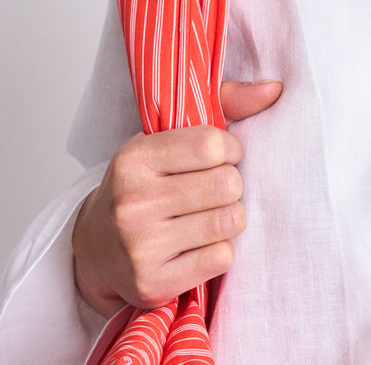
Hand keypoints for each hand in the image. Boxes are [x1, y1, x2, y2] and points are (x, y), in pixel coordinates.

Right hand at [72, 79, 282, 316]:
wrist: (95, 247)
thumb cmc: (145, 182)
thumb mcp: (168, 135)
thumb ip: (225, 103)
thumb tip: (276, 88)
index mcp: (134, 157)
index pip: (213, 145)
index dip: (231, 150)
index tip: (222, 156)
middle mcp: (132, 201)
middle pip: (226, 185)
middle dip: (231, 185)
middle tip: (213, 190)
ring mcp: (140, 247)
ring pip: (229, 222)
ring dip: (229, 217)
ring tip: (207, 214)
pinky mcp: (152, 283)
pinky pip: (221, 258)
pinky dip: (219, 250)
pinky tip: (197, 244)